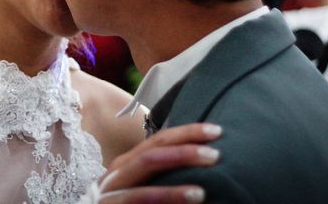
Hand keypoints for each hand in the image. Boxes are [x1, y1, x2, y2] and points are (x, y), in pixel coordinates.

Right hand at [84, 123, 221, 203]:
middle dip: (185, 144)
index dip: (186, 132)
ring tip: (209, 172)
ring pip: (145, 165)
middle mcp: (117, 172)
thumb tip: (198, 169)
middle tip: (216, 149)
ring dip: (179, 163)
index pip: (157, 140)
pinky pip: (140, 198)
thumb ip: (159, 180)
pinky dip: (168, 195)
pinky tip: (194, 196)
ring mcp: (110, 188)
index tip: (216, 131)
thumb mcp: (139, 191)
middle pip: (152, 148)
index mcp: (126, 164)